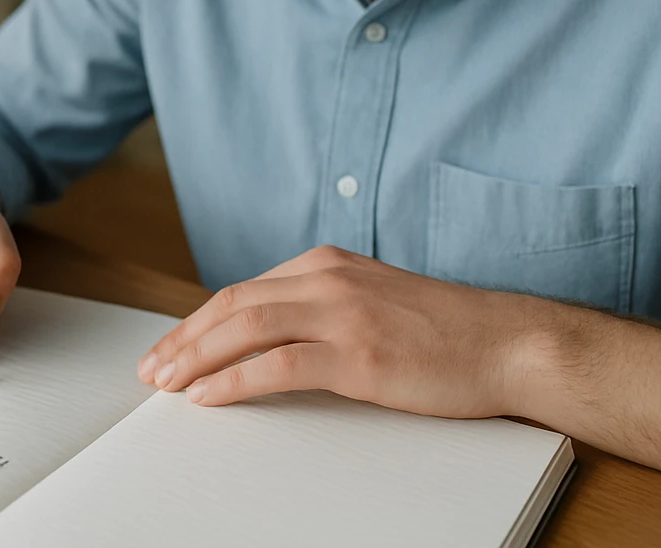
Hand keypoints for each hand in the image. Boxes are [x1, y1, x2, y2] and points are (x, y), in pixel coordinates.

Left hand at [139, 245, 538, 416]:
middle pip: (232, 304)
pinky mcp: (359, 353)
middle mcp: (329, 279)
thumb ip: (323, 307)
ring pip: (245, 328)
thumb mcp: (372, 301)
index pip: (243, 290)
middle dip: (183, 338)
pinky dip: (235, 381)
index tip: (170, 348)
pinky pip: (278, 364)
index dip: (198, 321)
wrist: (508, 342)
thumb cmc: (447, 331)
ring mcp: (344, 313)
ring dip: (196, 357)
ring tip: (166, 384)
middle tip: (151, 369)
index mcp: (327, 263)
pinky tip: (209, 397)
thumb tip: (268, 336)